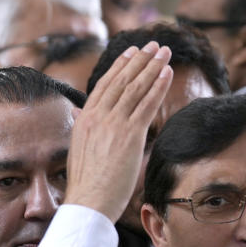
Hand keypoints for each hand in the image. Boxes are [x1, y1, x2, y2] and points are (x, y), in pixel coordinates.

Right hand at [64, 40, 172, 221]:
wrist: (88, 202)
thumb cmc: (86, 184)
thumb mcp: (78, 149)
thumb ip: (82, 128)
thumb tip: (78, 113)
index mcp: (85, 119)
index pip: (104, 84)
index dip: (120, 66)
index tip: (131, 52)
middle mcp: (98, 116)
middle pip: (122, 80)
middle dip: (140, 60)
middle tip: (153, 44)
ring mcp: (114, 124)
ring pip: (136, 88)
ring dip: (152, 67)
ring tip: (165, 52)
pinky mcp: (129, 135)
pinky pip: (147, 104)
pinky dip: (158, 86)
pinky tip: (167, 73)